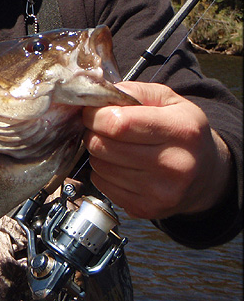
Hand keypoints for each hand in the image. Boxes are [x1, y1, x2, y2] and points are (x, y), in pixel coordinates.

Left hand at [83, 81, 231, 219]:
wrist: (207, 174)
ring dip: (98, 153)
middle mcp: (174, 164)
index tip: (93, 111)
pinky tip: (120, 166)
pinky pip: (102, 185)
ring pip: (99, 166)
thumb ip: (134, 91)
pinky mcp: (146, 208)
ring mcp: (160, 191)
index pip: (118, 124)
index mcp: (181, 130)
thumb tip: (98, 93)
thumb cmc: (183, 132)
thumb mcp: (168, 100)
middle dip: (93, 132)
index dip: (95, 115)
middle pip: (102, 145)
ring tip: (116, 147)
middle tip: (102, 128)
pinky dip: (103, 173)